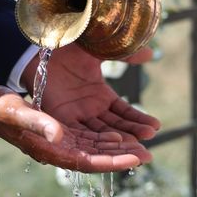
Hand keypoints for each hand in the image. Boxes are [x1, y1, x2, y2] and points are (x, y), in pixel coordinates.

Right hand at [0, 85, 149, 171]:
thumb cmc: (1, 110)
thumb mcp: (19, 113)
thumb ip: (39, 124)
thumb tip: (60, 135)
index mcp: (51, 150)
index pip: (89, 161)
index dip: (113, 162)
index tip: (135, 160)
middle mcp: (59, 149)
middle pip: (97, 157)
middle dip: (122, 156)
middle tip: (148, 154)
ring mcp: (60, 142)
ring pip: (96, 148)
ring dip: (117, 147)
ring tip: (141, 145)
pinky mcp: (60, 132)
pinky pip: (88, 137)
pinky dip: (105, 136)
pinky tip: (120, 133)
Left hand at [21, 44, 159, 163]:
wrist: (41, 44)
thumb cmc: (69, 46)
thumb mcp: (101, 51)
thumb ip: (125, 56)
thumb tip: (150, 55)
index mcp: (100, 95)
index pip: (123, 112)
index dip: (138, 120)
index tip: (155, 127)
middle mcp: (89, 109)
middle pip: (115, 128)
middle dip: (133, 139)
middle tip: (150, 147)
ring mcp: (76, 115)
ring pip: (101, 135)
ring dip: (119, 145)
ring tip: (138, 152)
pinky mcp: (60, 119)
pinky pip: (82, 135)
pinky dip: (99, 141)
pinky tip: (116, 143)